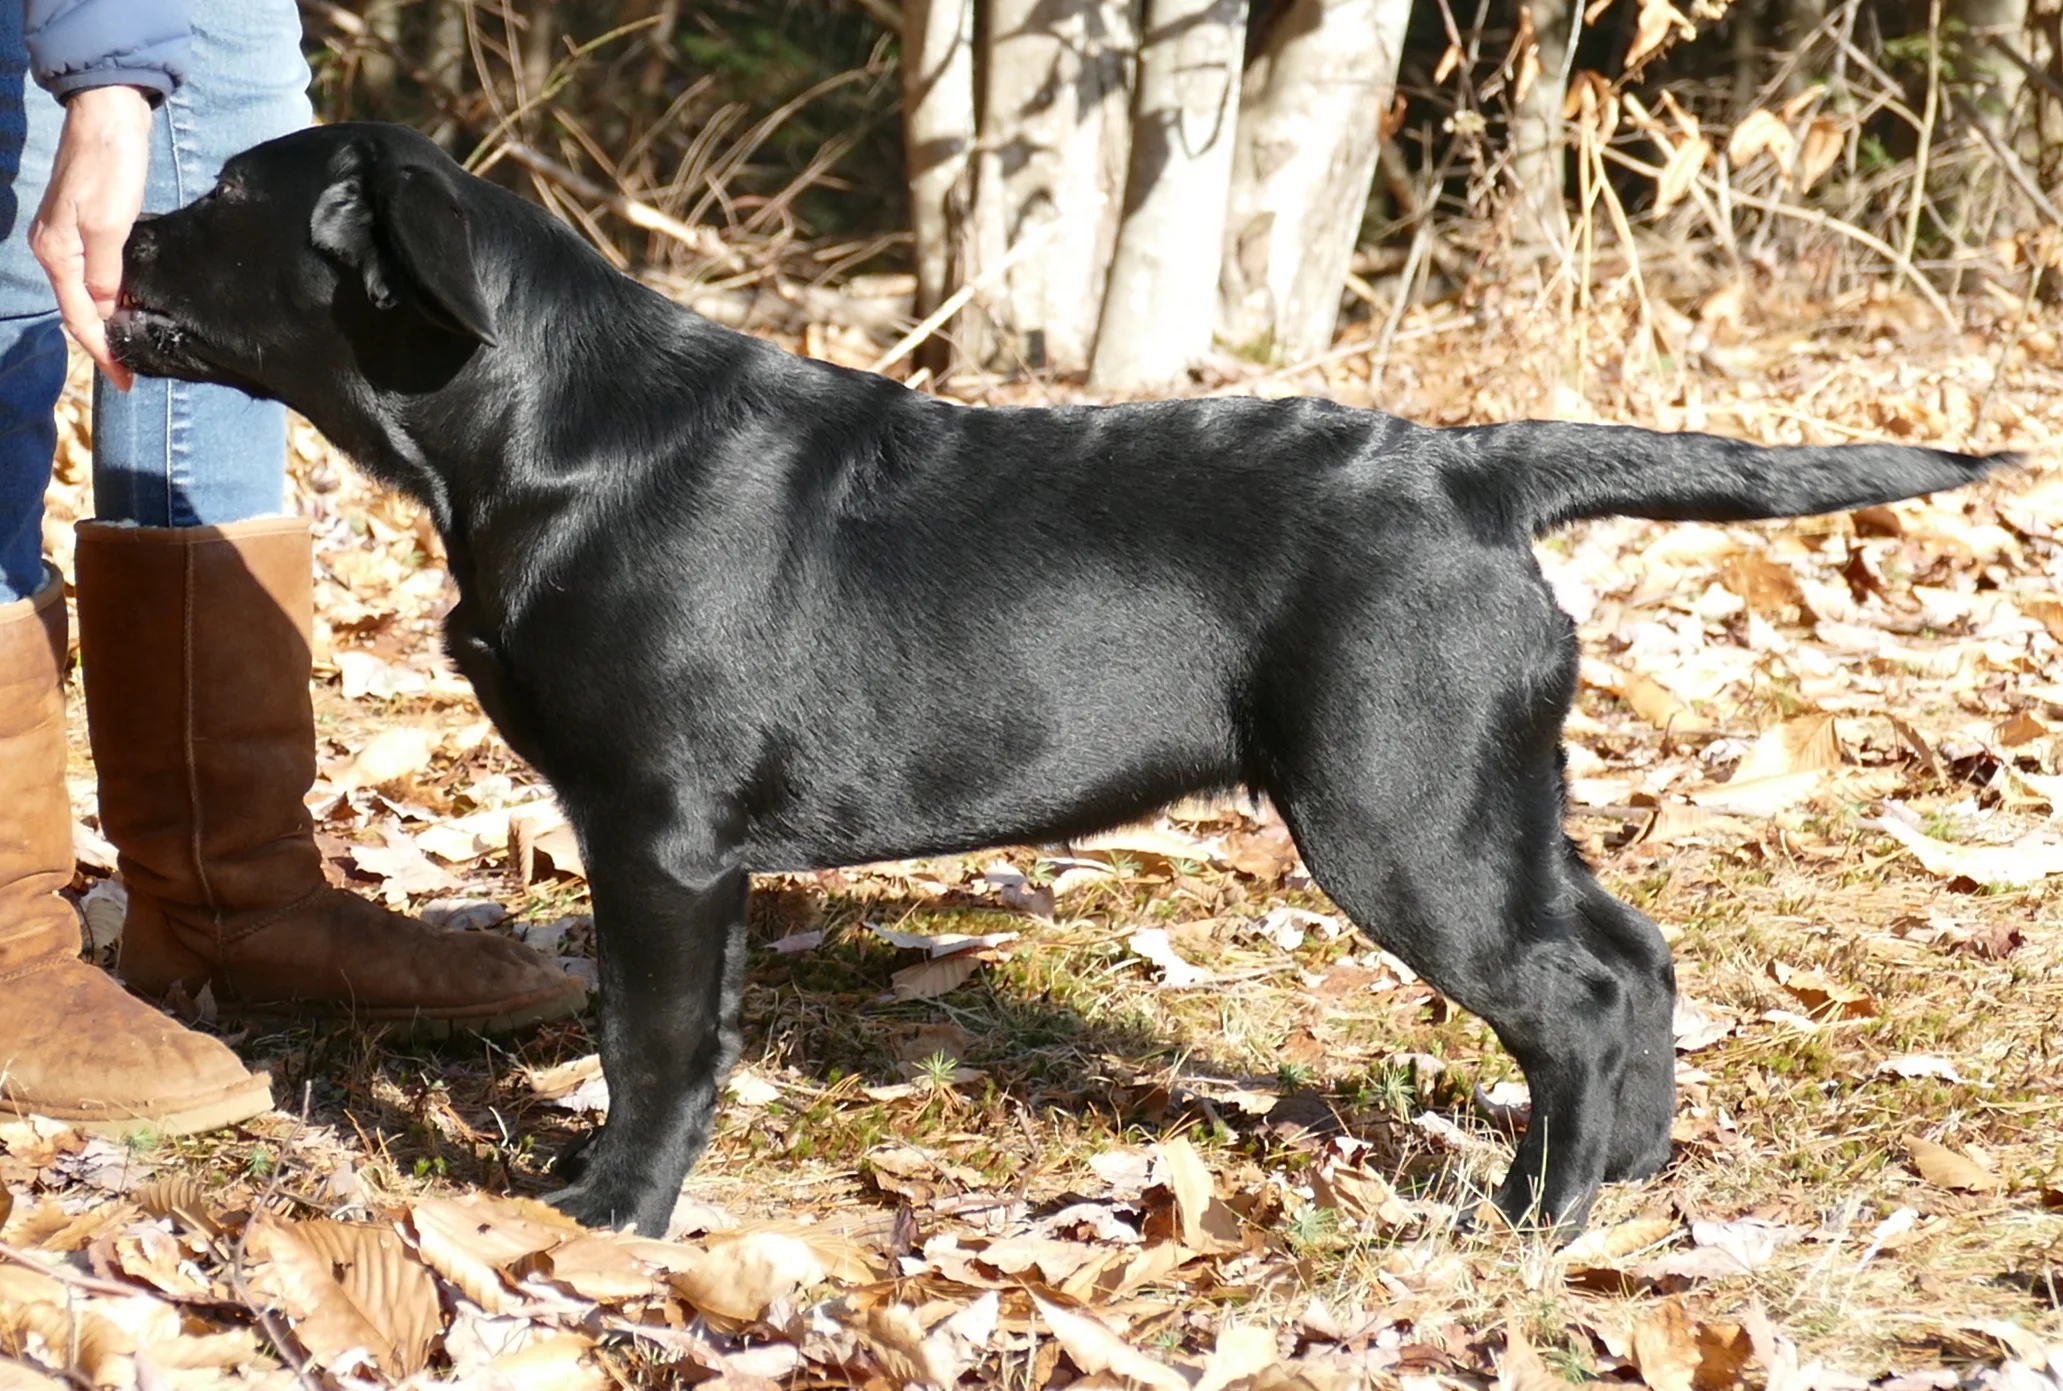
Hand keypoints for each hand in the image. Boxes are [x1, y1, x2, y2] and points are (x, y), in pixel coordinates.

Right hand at [30, 85, 154, 390]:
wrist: (108, 115)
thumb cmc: (109, 166)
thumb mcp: (111, 225)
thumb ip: (107, 272)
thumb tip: (108, 310)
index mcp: (58, 254)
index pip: (81, 318)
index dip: (103, 353)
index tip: (127, 381)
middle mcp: (56, 250)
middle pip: (80, 309)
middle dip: (103, 342)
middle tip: (134, 373)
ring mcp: (68, 237)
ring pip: (87, 292)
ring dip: (107, 321)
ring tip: (133, 348)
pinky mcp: (85, 224)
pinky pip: (95, 273)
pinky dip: (110, 295)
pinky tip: (129, 304)